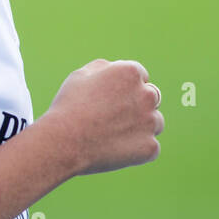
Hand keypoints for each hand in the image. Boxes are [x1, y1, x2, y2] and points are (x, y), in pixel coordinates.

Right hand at [45, 58, 163, 175]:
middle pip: (151, 98)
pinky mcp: (150, 147)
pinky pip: (150, 147)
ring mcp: (150, 122)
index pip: (140, 77)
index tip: (110, 101)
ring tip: (113, 136)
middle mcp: (147, 94)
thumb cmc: (69, 107)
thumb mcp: (80, 76)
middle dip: (137, 106)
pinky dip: (137, 150)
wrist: (64, 142)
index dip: (124, 89)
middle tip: (113, 119)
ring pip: (155, 123)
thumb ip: (104, 68)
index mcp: (131, 73)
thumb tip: (115, 69)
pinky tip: (115, 150)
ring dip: (140, 128)